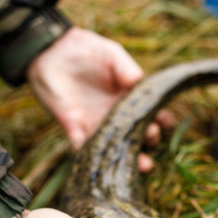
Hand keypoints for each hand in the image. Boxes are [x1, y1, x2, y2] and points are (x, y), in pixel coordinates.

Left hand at [26, 27, 172, 171]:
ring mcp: (97, 125)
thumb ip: (127, 69)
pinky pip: (86, 148)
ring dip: (131, 158)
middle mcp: (116, 116)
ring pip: (117, 148)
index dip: (162, 119)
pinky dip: (97, 157)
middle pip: (138, 134)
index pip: (150, 113)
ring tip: (144, 165)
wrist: (51, 53)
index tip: (166, 120)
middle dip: (150, 139)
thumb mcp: (112, 55)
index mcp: (129, 98)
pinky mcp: (76, 129)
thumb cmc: (86, 51)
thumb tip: (140, 82)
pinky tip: (108, 166)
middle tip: (151, 135)